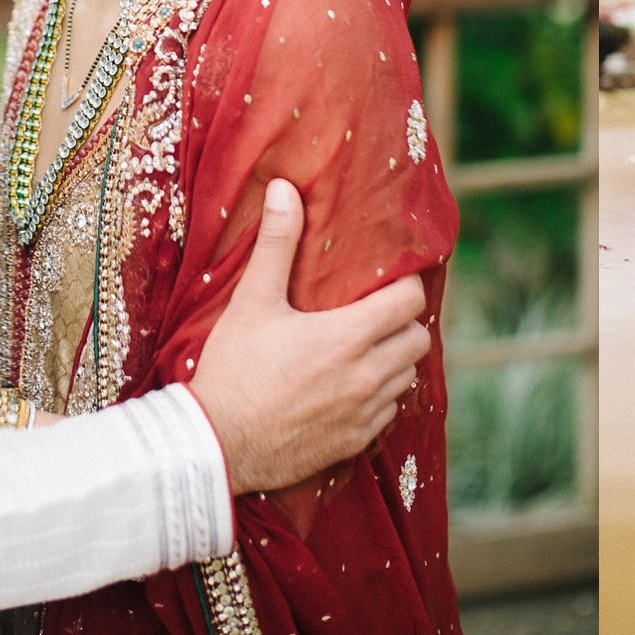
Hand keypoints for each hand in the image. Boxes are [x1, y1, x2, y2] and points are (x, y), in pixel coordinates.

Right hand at [189, 178, 430, 495]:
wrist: (215, 445)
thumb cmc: (233, 370)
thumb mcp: (252, 301)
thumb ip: (277, 244)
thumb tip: (285, 189)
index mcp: (349, 336)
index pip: (411, 301)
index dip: (405, 285)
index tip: (387, 280)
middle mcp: (367, 376)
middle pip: (418, 340)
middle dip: (404, 323)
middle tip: (377, 315)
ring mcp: (363, 413)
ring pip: (407, 377)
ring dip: (394, 361)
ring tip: (365, 349)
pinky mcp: (354, 443)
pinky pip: (389, 414)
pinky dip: (380, 398)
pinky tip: (351, 388)